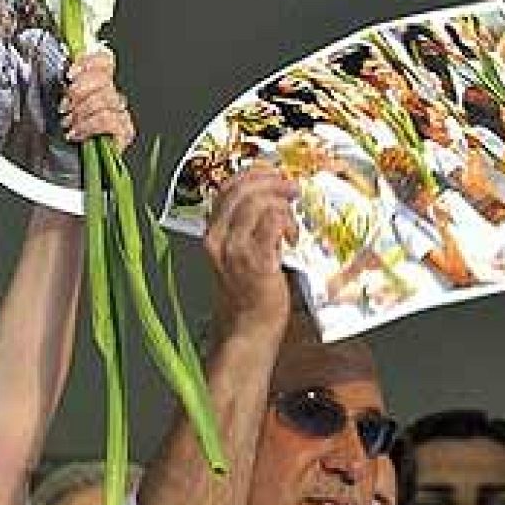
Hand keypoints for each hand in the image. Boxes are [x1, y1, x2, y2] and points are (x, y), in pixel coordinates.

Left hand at [59, 50, 133, 150]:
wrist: (63, 167)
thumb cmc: (56, 138)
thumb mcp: (54, 105)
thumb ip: (63, 83)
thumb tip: (63, 63)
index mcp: (96, 86)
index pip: (105, 60)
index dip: (89, 62)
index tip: (70, 73)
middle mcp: (111, 97)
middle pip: (104, 78)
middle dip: (79, 90)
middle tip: (65, 105)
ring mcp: (120, 114)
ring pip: (105, 98)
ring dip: (81, 111)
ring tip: (68, 123)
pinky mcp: (124, 133)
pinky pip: (109, 119)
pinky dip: (89, 125)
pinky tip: (77, 133)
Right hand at [204, 165, 296, 333]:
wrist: (246, 330)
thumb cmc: (246, 296)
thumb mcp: (236, 255)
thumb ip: (245, 229)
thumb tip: (271, 201)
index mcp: (212, 234)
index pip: (226, 188)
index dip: (252, 174)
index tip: (273, 174)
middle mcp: (219, 238)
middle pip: (242, 189)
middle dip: (272, 181)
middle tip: (292, 188)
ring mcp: (236, 250)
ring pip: (259, 202)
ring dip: (283, 205)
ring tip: (293, 221)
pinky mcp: (257, 261)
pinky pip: (274, 223)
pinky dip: (288, 223)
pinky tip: (292, 237)